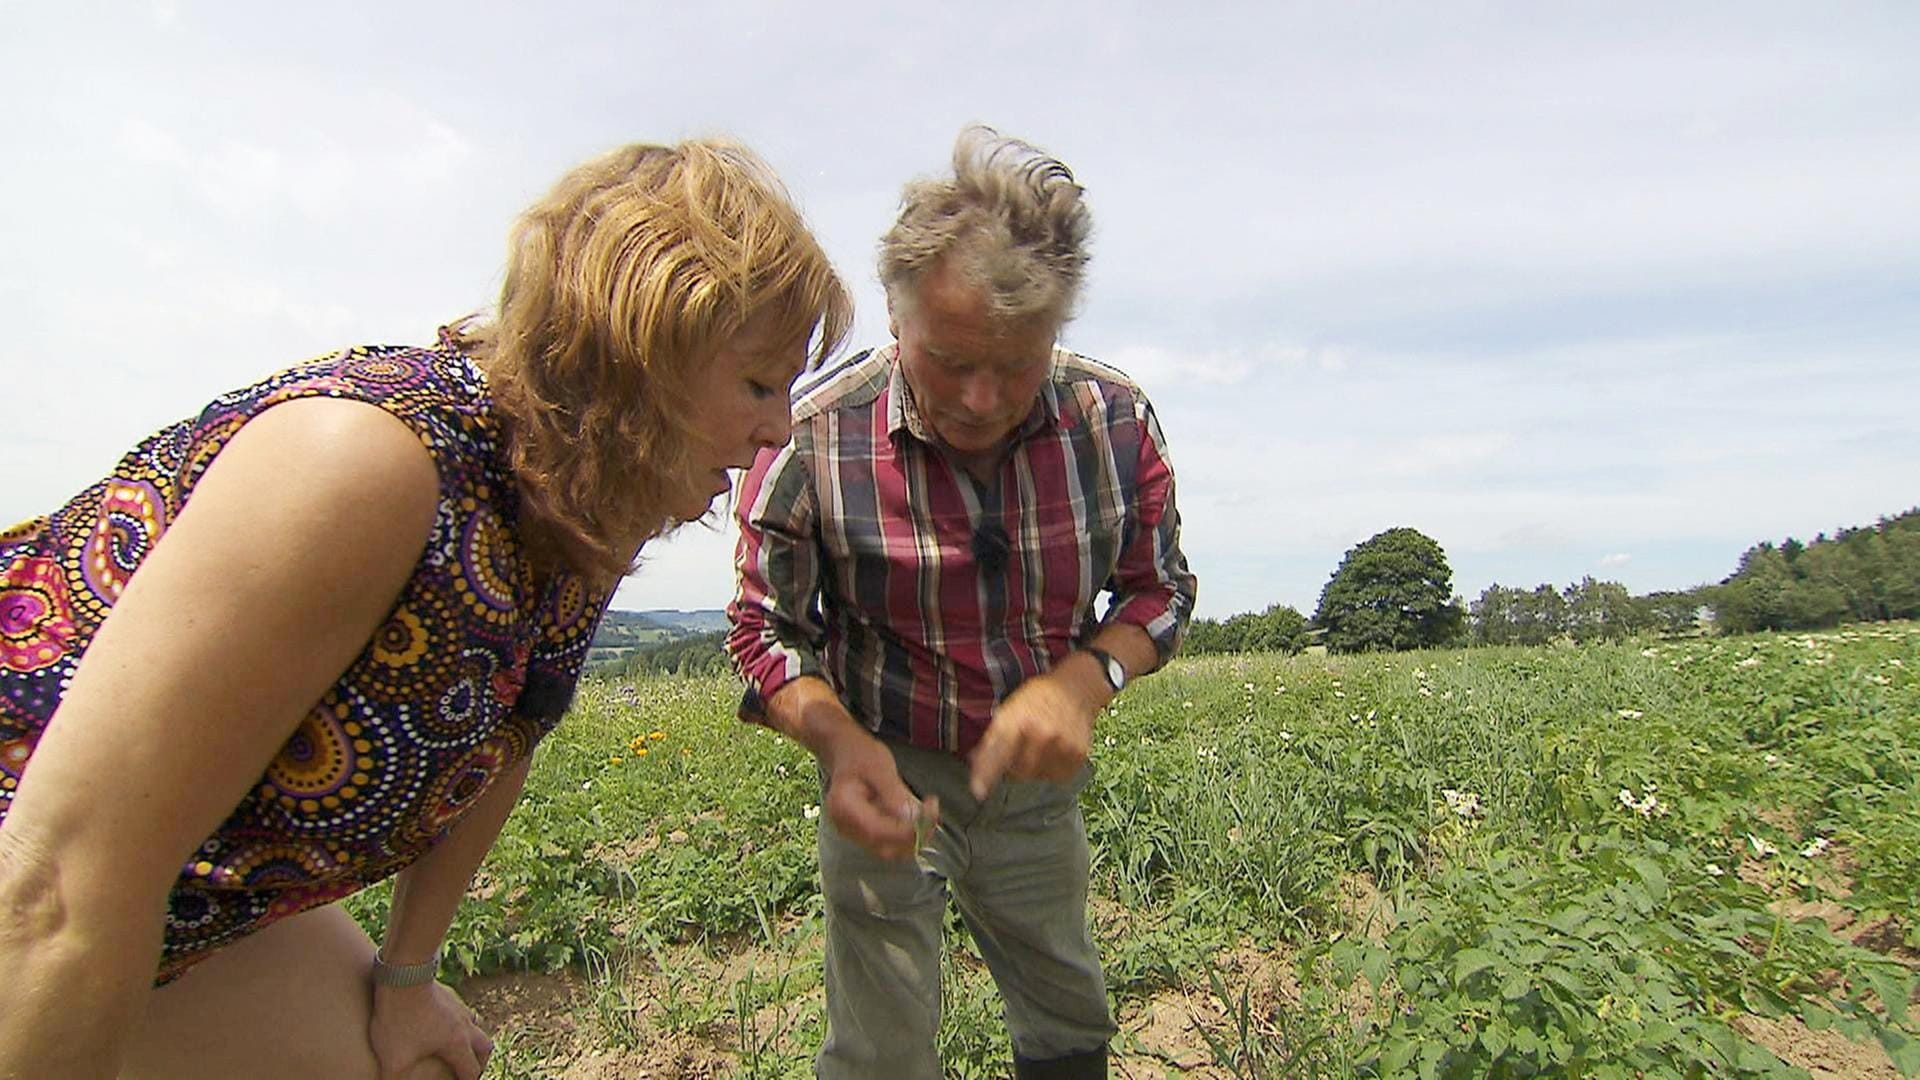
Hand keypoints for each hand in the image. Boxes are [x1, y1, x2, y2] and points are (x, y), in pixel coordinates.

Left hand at [369, 981, 491, 1079]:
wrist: (402, 973)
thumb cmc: (400, 1018)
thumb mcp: (393, 1058)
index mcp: (457, 1044)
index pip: (471, 1070)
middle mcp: (463, 1024)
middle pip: (484, 1046)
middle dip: (479, 1061)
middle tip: (469, 1069)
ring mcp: (456, 1005)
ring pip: (474, 1024)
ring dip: (470, 1037)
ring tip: (456, 1043)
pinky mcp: (445, 992)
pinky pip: (458, 1009)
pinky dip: (454, 1020)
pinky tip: (437, 1020)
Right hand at [820, 728, 930, 860]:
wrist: (846, 752)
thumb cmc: (860, 755)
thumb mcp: (879, 767)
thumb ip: (894, 794)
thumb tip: (912, 817)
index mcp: (844, 809)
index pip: (878, 832)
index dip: (908, 829)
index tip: (930, 810)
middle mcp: (845, 827)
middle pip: (885, 848)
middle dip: (914, 836)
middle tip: (933, 811)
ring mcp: (854, 834)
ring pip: (890, 849)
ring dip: (914, 836)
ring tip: (929, 811)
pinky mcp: (865, 834)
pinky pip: (890, 842)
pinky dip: (908, 833)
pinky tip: (919, 815)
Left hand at [968, 667, 1099, 800]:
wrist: (1075, 689)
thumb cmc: (1037, 698)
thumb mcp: (1009, 709)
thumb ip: (992, 737)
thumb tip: (974, 763)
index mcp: (1019, 720)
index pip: (998, 753)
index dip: (986, 774)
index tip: (978, 792)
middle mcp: (1042, 734)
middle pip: (1018, 771)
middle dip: (1013, 766)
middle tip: (1019, 749)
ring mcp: (1062, 746)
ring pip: (1036, 776)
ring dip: (1032, 769)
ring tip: (1037, 748)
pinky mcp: (1078, 756)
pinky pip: (1056, 777)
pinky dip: (1050, 770)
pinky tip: (1052, 752)